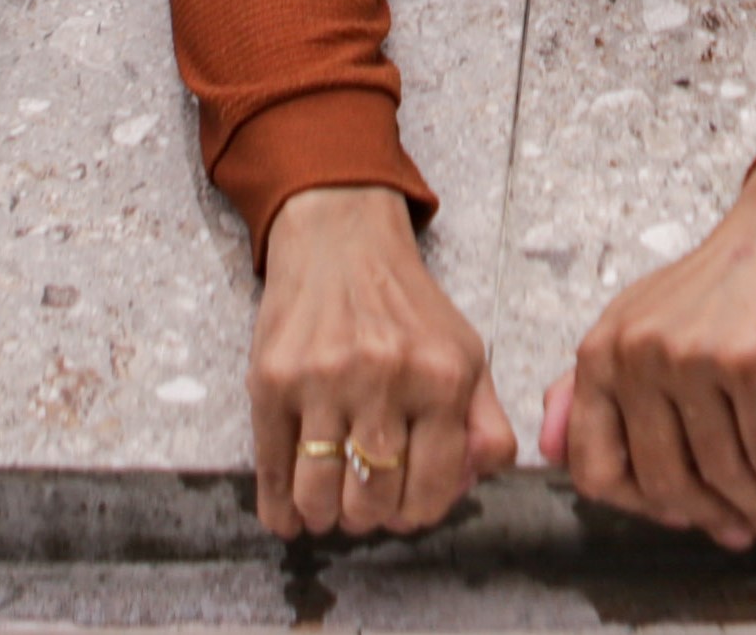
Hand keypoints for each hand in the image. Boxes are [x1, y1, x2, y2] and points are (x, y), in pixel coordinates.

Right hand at [248, 185, 513, 539]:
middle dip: (370, 517)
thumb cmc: (406, 307)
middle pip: (373, 499)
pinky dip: (279, 508)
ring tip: (329, 505)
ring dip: (325, 516)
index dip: (417, 512)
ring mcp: (323, 379)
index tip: (405, 507)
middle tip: (365, 505)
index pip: (431, 488)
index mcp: (442, 376)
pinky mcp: (272, 380)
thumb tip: (474, 483)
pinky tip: (289, 513)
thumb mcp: (465, 353)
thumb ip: (484, 423)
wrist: (340, 239)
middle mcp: (384, 377)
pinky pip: (271, 470)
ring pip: (320, 495)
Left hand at [540, 155, 755, 550]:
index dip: (638, 507)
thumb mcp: (635, 328)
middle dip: (708, 516)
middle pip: (663, 479)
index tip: (676, 516)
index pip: (595, 468)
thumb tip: (548, 451)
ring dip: (755, 506)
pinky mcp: (746, 359)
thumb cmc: (712, 291)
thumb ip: (587, 390)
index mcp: (599, 354)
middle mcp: (635, 355)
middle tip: (739, 531)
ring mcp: (689, 356)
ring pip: (720, 470)